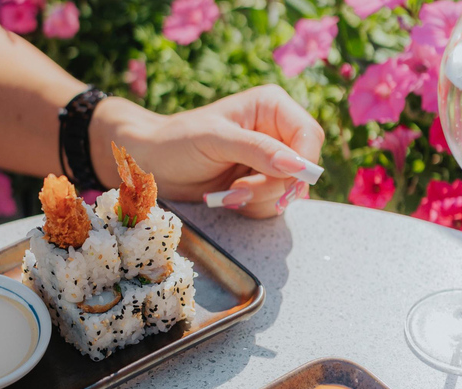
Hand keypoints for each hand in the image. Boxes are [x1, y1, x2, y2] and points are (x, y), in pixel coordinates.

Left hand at [91, 85, 323, 218]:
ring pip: (289, 191)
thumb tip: (296, 165)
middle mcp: (276, 132)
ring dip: (258, 200)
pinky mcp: (259, 183)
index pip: (310, 136)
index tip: (283, 180)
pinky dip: (251, 207)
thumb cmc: (177, 142)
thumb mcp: (216, 140)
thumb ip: (257, 150)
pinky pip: (272, 204)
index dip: (303, 162)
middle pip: (303, 169)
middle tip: (236, 191)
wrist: (152, 164)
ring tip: (225, 194)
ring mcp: (269, 161)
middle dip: (272, 186)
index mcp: (272, 107)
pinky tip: (227, 198)